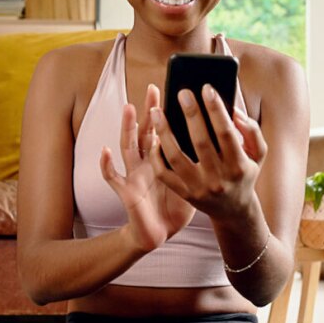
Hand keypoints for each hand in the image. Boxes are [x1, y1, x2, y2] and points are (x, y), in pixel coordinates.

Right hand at [100, 85, 195, 251]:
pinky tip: (105, 151)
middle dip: (149, 110)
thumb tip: (218, 138)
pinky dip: (105, 165)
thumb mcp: (194, 180)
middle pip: (146, 132)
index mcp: (165, 159)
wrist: (161, 233)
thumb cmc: (178, 206)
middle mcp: (147, 162)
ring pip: (128, 147)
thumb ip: (202, 160)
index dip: (170, 112)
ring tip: (129, 108)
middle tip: (154, 89)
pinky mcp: (126, 192)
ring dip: (127, 127)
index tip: (178, 91)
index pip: (166, 130)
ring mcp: (134, 175)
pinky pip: (112, 178)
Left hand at [150, 84, 267, 220]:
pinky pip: (165, 174)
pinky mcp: (184, 195)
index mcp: (239, 166)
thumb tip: (234, 112)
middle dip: (191, 115)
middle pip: (201, 142)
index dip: (216, 110)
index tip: (207, 88)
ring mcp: (199, 189)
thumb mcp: (258, 155)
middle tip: (182, 92)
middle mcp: (219, 179)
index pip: (226, 133)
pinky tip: (153, 138)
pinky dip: (157, 156)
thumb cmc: (245, 174)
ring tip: (157, 111)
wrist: (234, 211)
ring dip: (164, 132)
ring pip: (177, 157)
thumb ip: (252, 131)